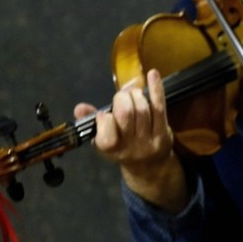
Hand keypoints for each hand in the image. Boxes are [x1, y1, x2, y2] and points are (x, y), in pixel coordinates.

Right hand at [73, 69, 186, 212]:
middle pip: (126, 114)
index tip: (105, 113)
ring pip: (143, 110)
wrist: (149, 167)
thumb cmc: (121, 147)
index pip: (106, 133)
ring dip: (137, 95)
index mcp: (109, 149)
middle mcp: (129, 146)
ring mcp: (148, 140)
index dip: (105, 118)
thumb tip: (79, 107)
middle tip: (123, 96)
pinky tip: (152, 74)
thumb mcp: (102, 139)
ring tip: (134, 93)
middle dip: (122, 99)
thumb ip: (91, 122)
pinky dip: (155, 89)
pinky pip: (160, 107)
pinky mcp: (163, 133)